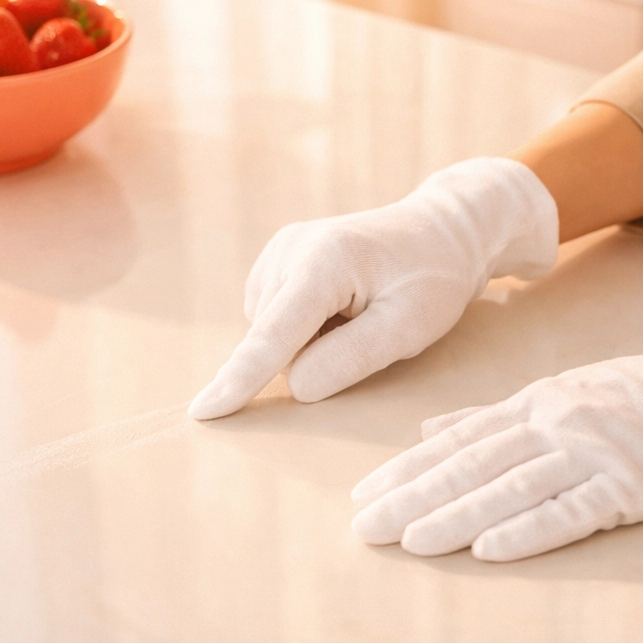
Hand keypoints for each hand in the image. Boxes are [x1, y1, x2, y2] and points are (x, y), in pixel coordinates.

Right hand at [189, 158, 557, 419]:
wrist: (439, 231)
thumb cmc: (432, 279)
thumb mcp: (408, 328)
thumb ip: (349, 360)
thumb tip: (294, 385)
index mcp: (323, 263)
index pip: (274, 336)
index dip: (240, 379)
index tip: (202, 411)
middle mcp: (289, 249)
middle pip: (274, 341)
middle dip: (311, 355)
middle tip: (369, 325)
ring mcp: (279, 250)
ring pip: (271, 334)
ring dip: (307, 341)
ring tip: (357, 312)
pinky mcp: (277, 259)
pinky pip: (274, 319)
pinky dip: (302, 327)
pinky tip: (339, 306)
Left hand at [352, 319, 642, 560]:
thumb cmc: (629, 395)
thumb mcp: (552, 394)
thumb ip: (487, 416)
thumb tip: (425, 431)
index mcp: (529, 406)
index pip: (454, 443)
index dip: (405, 469)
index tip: (363, 493)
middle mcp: (549, 427)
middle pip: (469, 466)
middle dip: (412, 497)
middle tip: (364, 525)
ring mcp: (588, 456)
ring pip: (508, 488)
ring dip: (454, 516)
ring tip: (408, 540)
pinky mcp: (627, 487)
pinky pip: (570, 512)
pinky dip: (527, 530)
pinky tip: (488, 549)